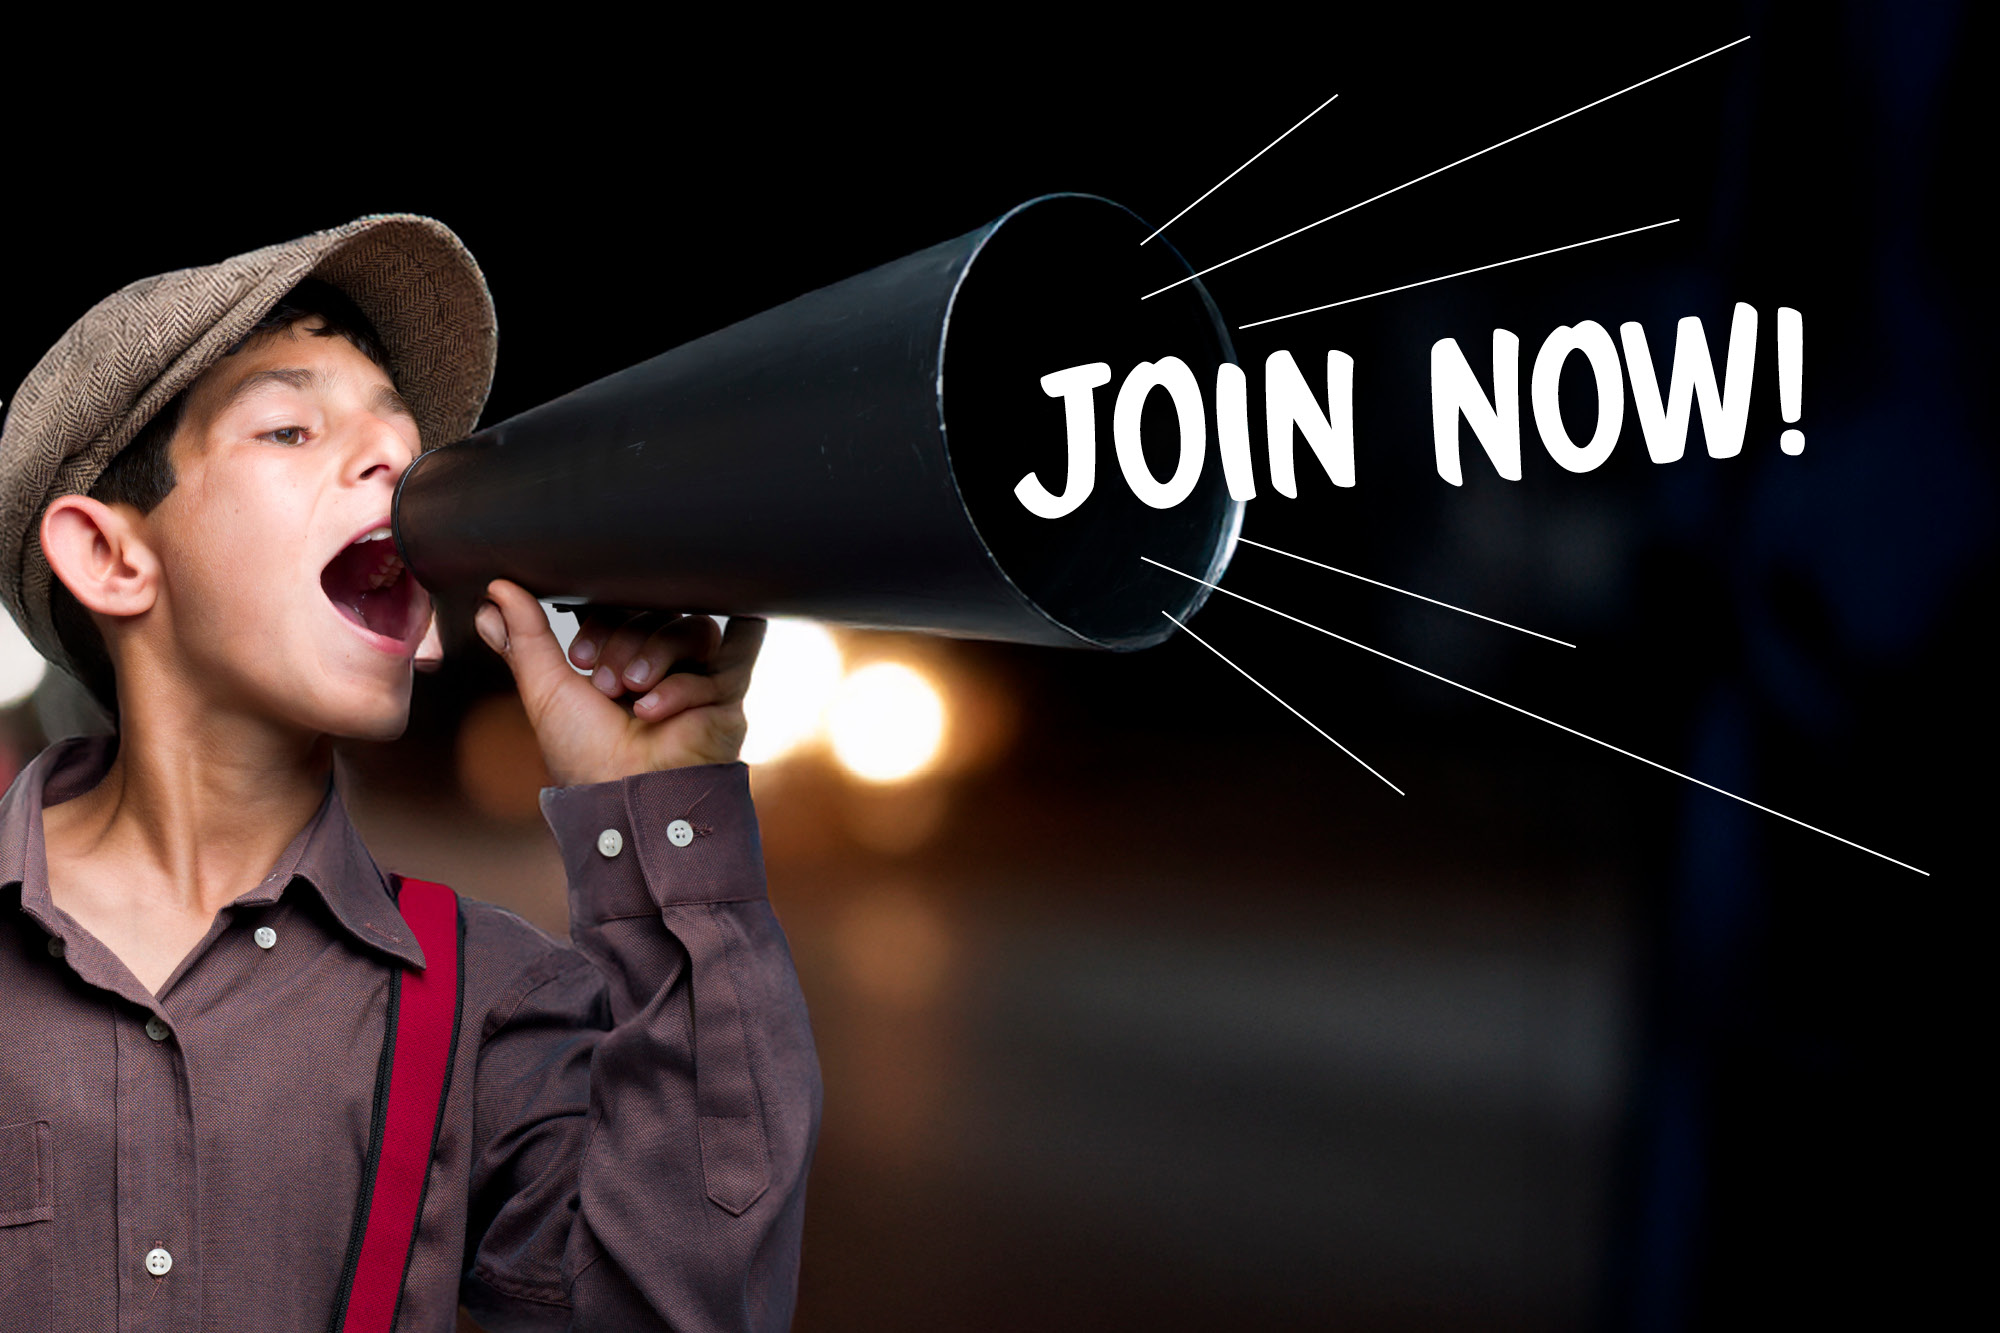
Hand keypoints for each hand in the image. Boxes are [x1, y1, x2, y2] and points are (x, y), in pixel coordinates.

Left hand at [474, 579, 765, 786]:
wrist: (623, 799)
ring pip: (695, 630)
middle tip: (606, 684)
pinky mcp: (730, 699)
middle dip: (627, 641)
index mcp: (625, 659)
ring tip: (634, 695)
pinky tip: (661, 701)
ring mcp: (702, 680)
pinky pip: (733, 658)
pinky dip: (697, 676)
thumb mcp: (545, 688)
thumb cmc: (584, 755)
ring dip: (658, 655)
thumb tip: (494, 591)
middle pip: (661, 614)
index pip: (626, 608)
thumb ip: (523, 636)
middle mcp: (666, 666)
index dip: (603, 623)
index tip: (578, 658)